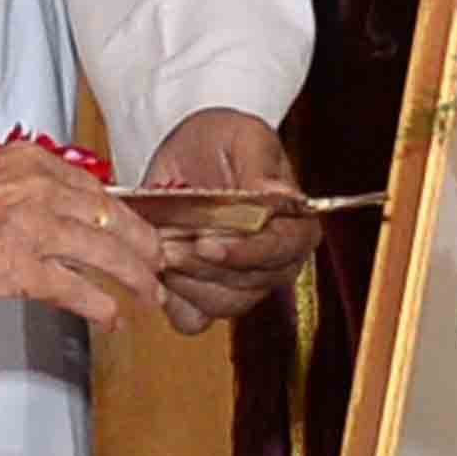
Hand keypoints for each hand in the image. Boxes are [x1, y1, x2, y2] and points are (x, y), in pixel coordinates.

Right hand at [0, 139, 174, 334]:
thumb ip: (23, 188)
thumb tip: (49, 210)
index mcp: (31, 162)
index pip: (95, 189)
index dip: (124, 213)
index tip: (135, 228)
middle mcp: (41, 189)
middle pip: (113, 217)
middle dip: (144, 244)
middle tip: (159, 261)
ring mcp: (35, 228)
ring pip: (107, 252)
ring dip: (135, 276)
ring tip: (149, 293)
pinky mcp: (22, 267)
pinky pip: (76, 288)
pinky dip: (101, 304)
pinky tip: (112, 315)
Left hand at [139, 108, 317, 332]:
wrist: (187, 154)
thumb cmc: (222, 141)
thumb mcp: (243, 136)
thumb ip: (259, 165)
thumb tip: (279, 192)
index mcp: (296, 225)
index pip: (281, 251)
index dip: (245, 252)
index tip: (207, 242)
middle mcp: (275, 262)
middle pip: (248, 284)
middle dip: (204, 267)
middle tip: (168, 243)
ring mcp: (241, 285)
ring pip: (219, 305)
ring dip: (185, 281)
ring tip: (160, 247)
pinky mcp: (205, 298)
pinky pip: (191, 318)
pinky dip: (172, 299)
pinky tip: (160, 270)